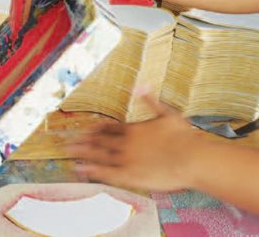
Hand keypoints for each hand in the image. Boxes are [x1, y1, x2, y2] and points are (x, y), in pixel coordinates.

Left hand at [74, 90, 199, 192]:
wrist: (192, 159)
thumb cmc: (184, 137)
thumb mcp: (168, 113)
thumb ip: (151, 100)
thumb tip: (141, 84)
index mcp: (133, 128)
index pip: (107, 128)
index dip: (94, 130)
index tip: (83, 130)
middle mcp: (125, 143)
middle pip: (98, 141)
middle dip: (82, 141)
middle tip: (66, 141)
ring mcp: (126, 160)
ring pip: (98, 156)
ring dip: (83, 153)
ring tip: (67, 152)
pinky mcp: (130, 175)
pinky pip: (107, 173)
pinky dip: (93, 171)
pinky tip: (81, 169)